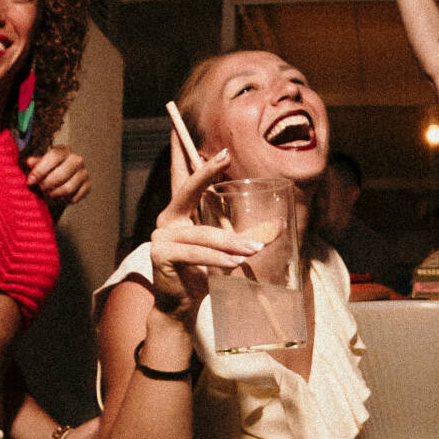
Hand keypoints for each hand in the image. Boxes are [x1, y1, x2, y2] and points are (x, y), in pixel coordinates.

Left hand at [25, 145, 90, 205]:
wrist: (60, 180)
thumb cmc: (47, 170)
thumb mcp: (39, 165)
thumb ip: (35, 164)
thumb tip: (30, 162)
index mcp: (63, 150)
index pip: (54, 156)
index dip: (40, 169)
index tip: (30, 181)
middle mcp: (76, 159)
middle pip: (62, 173)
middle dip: (47, 184)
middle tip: (39, 189)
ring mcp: (84, 173)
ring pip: (69, 187)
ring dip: (54, 193)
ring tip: (47, 194)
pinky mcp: (88, 186)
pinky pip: (75, 196)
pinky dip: (64, 200)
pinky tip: (57, 197)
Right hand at [147, 146, 260, 328]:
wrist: (181, 305)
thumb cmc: (203, 273)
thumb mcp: (226, 250)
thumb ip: (242, 234)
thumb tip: (277, 227)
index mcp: (181, 213)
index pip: (182, 179)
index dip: (185, 156)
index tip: (185, 132)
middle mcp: (168, 220)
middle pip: (187, 191)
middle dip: (205, 172)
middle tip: (223, 155)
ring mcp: (161, 236)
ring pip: (202, 233)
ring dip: (230, 241)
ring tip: (252, 249)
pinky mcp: (160, 255)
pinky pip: (195, 254)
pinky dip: (217, 258)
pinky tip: (233, 263)